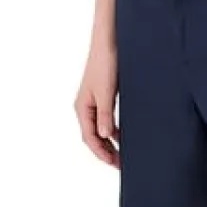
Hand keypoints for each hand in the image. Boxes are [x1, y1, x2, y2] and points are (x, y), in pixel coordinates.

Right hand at [74, 48, 118, 166]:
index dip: (101, 153)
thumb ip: (105, 115)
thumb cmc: (105, 62)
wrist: (109, 41)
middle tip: (121, 164)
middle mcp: (86, 106)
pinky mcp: (104, 96)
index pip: (89, 137)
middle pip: (93, 136)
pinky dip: (113, 130)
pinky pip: (106, 119)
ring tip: (123, 154)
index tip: (114, 164)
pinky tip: (123, 135)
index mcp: (82, 107)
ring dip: (110, 142)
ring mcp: (94, 102)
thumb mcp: (106, 92)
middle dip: (105, 151)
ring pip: (100, 129)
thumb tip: (104, 136)